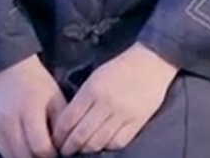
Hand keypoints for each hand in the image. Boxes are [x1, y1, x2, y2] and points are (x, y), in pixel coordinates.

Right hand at [0, 55, 66, 157]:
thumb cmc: (40, 86)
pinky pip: (0, 150)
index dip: (51, 154)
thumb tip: (65, 149)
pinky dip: (12, 151)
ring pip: (10, 156)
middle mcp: (8, 120)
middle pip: (23, 155)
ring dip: (24, 157)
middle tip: (47, 153)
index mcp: (29, 110)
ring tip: (36, 149)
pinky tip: (22, 142)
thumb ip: (61, 125)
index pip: (40, 147)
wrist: (12, 72)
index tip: (58, 151)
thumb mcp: (57, 100)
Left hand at [52, 43, 177, 154]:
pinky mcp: (138, 120)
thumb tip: (68, 123)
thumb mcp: (95, 78)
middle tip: (66, 149)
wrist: (153, 61)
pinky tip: (105, 143)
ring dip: (87, 149)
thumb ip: (82, 99)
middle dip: (69, 147)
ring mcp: (123, 113)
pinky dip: (108, 146)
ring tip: (84, 148)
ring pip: (98, 142)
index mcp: (92, 90)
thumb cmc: (121, 68)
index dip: (59, 135)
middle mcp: (106, 103)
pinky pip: (119, 142)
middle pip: (80, 135)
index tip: (57, 140)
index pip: (68, 120)